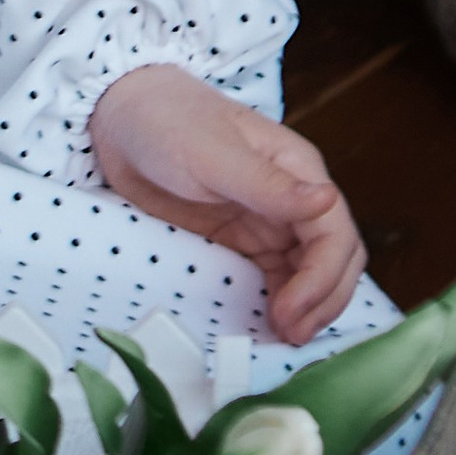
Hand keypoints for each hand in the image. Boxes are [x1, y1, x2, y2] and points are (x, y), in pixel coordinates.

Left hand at [88, 62, 364, 345]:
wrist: (119, 118)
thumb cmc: (167, 121)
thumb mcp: (213, 154)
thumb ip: (268, 184)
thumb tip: (327, 201)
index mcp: (297, 169)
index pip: (334, 234)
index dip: (322, 278)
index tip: (291, 311)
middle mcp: (292, 199)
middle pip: (336, 258)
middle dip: (323, 299)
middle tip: (291, 333)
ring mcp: (268, 222)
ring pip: (311, 273)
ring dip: (309, 307)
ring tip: (285, 336)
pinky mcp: (242, 241)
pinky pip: (276, 278)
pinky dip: (281, 302)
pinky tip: (269, 323)